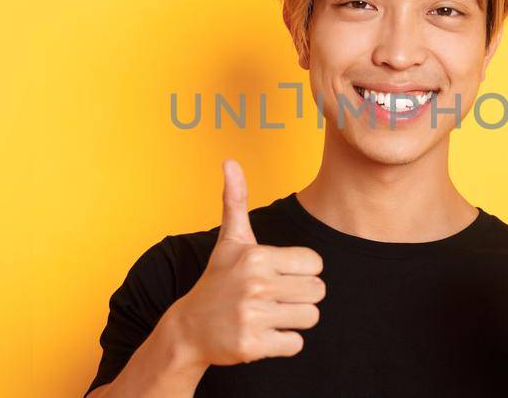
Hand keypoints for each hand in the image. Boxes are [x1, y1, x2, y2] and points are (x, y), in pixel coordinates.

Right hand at [166, 159, 325, 367]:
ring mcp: (254, 317)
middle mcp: (256, 285)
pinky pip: (296, 344)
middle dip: (301, 296)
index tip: (279, 275)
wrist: (189, 328)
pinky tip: (263, 334)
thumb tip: (230, 161)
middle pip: (318, 291)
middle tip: (275, 298)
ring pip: (311, 318)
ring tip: (270, 315)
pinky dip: (284, 343)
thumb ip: (235, 200)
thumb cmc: (218, 281)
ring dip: (295, 320)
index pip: (315, 264)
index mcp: (257, 256)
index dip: (301, 271)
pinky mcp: (253, 346)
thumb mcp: (230, 241)